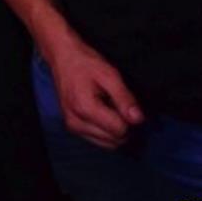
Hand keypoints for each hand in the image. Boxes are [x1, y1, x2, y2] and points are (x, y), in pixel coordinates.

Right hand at [45, 31, 143, 148]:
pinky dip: (106, 130)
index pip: (119, 130)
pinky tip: (103, 111)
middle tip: (119, 103)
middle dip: (123, 125)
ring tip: (111, 106)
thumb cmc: (85, 62)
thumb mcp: (109, 74)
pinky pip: (98, 139)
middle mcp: (76, 123)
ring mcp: (73, 127)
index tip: (126, 101)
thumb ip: (124, 98)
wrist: (62, 56)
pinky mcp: (72, 127)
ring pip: (107, 144)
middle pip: (114, 141)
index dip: (129, 118)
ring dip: (115, 130)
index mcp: (85, 109)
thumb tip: (139, 120)